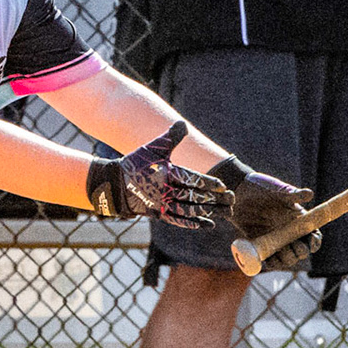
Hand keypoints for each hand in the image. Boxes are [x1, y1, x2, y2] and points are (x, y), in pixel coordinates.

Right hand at [88, 122, 231, 228]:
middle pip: (194, 196)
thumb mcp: (152, 148)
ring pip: (189, 210)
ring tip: (225, 211)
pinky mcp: (159, 214)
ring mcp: (161, 204)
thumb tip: (183, 123)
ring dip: (208, 211)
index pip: (191, 179)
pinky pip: (179, 221)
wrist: (116, 184)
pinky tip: (210, 224)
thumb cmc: (136, 163)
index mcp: (165, 173)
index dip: (208, 183)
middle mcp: (164, 191)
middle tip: (232, 199)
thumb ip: (170, 137)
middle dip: (214, 198)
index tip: (223, 186)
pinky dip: (195, 223)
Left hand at [212, 156, 316, 268]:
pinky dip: (270, 263)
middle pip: (301, 250)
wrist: (238, 191)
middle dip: (300, 252)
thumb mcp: (280, 191)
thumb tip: (310, 194)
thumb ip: (294, 194)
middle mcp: (289, 233)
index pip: (312, 235)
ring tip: (280, 255)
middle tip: (294, 247)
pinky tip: (268, 261)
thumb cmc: (262, 188)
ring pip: (286, 258)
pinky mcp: (261, 244)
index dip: (314, 242)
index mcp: (298, 220)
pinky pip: (269, 259)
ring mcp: (275, 240)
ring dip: (286, 260)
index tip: (311, 244)